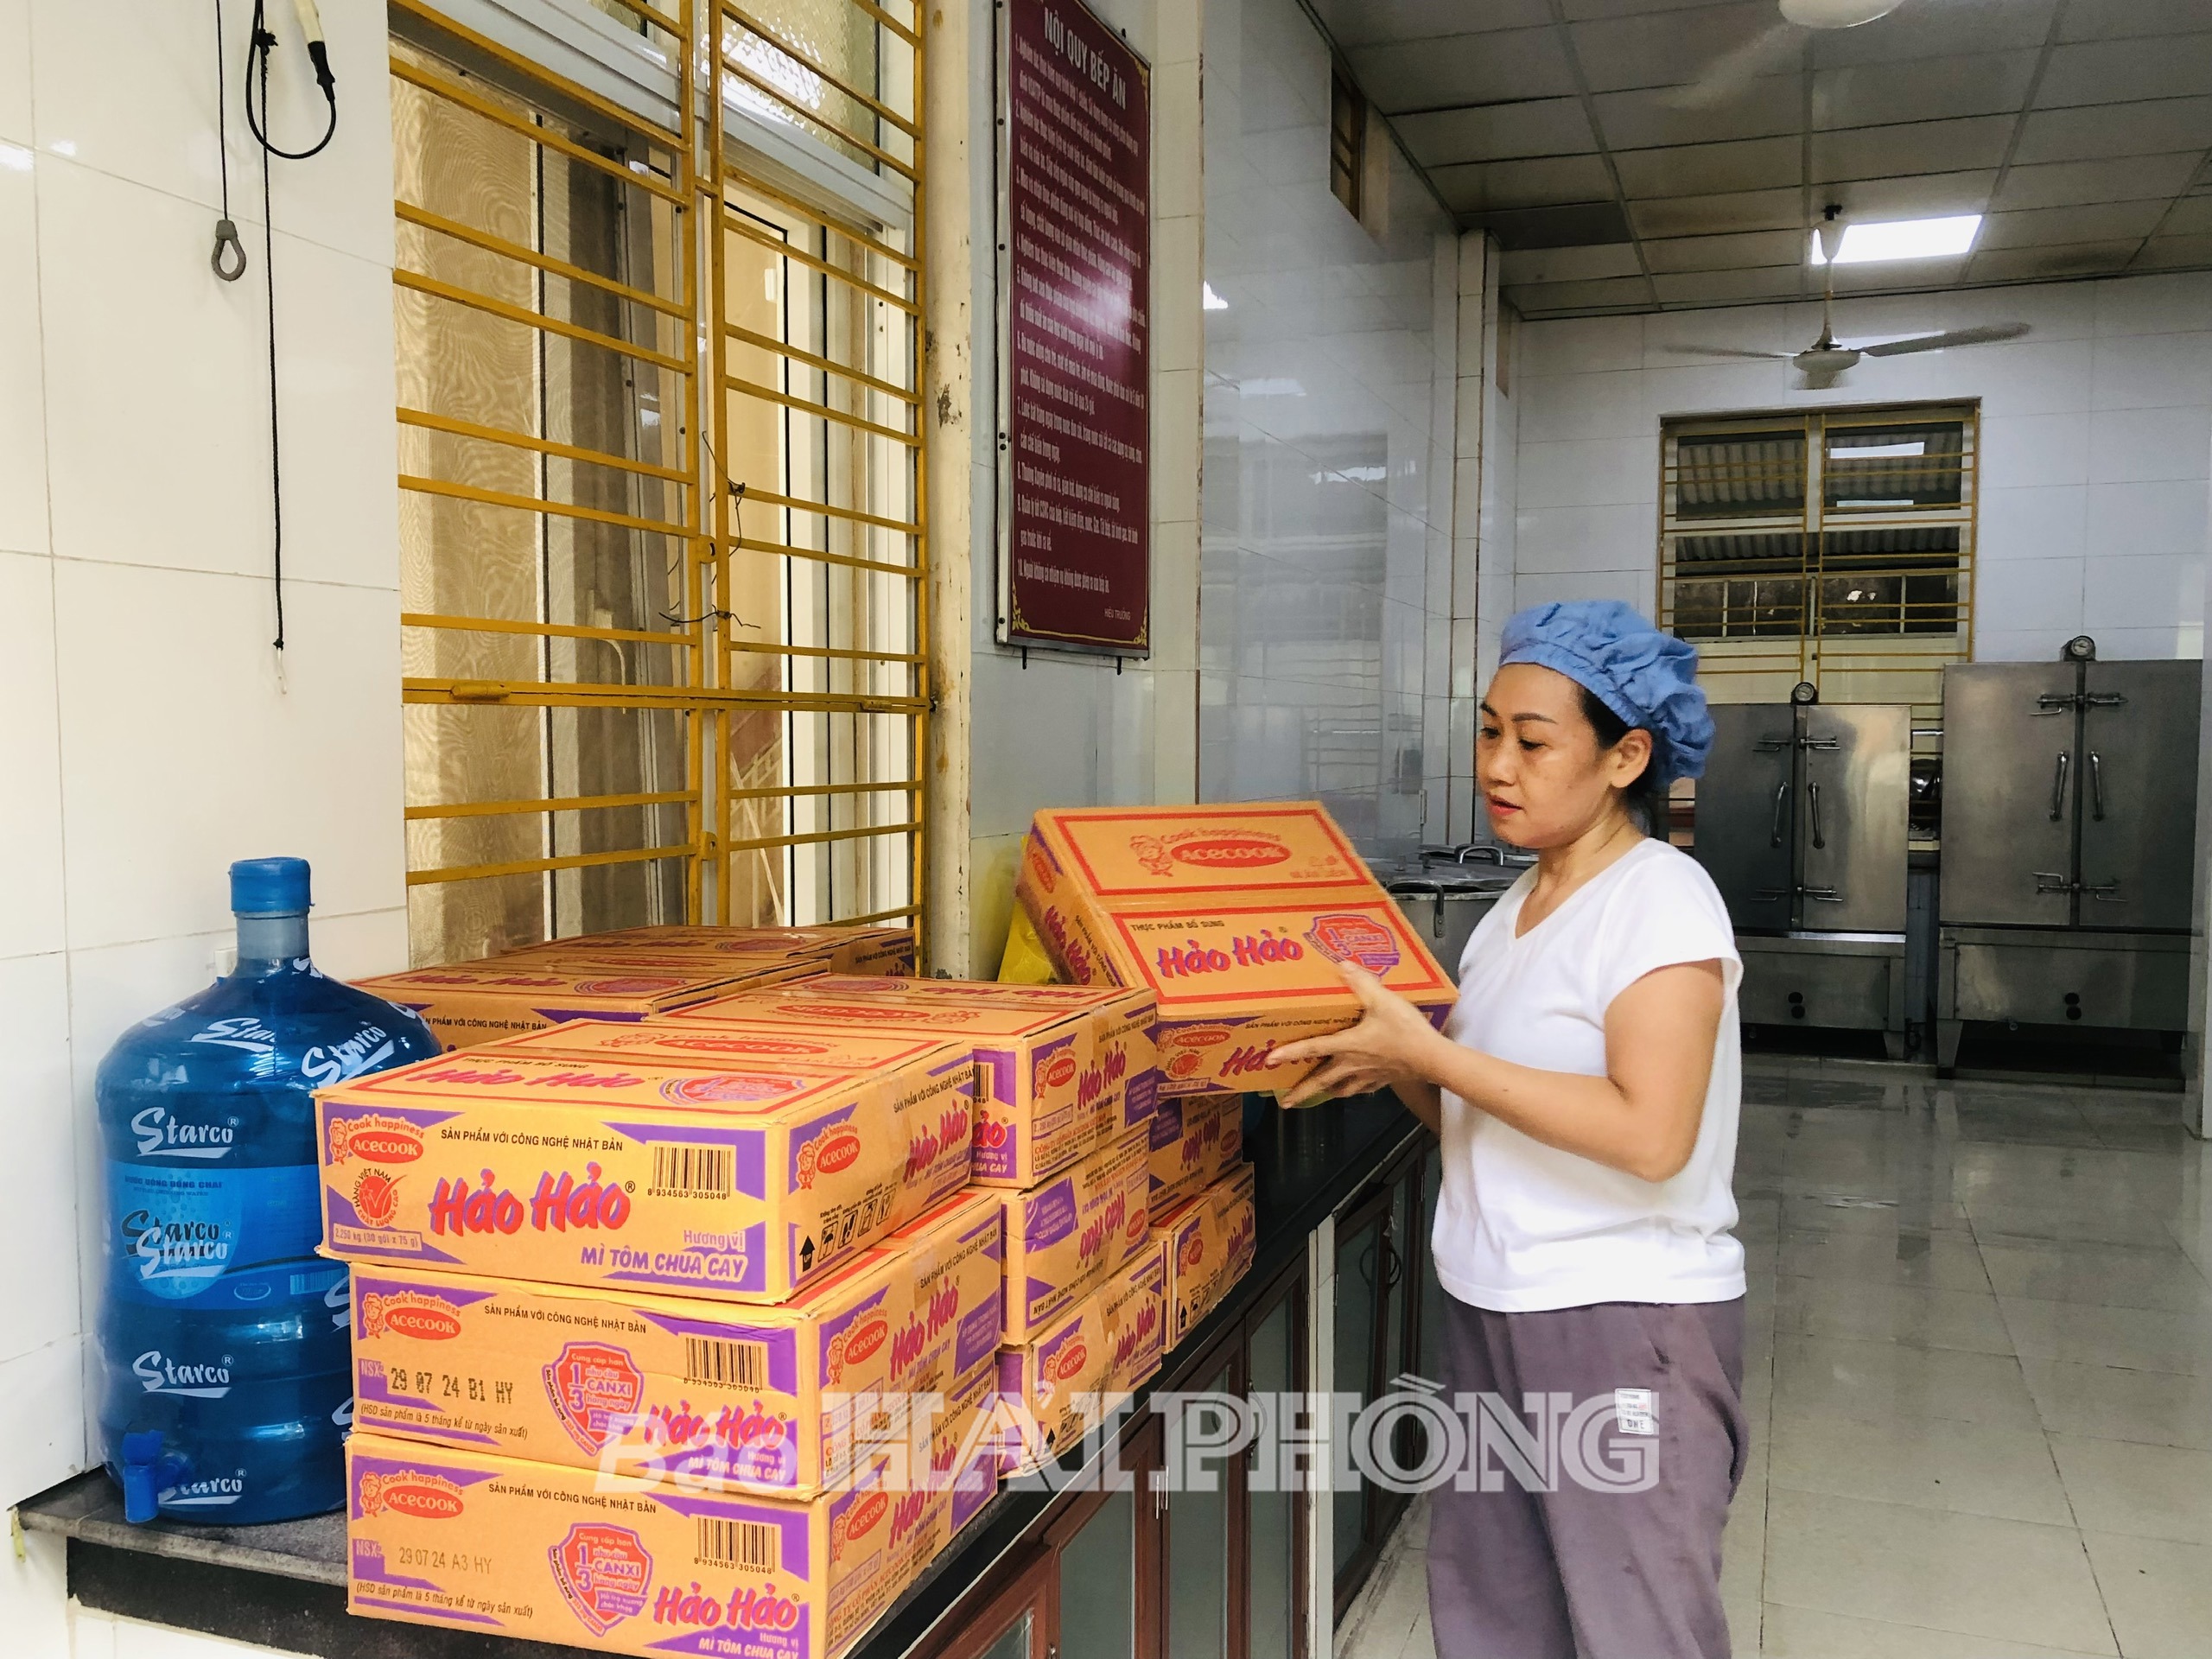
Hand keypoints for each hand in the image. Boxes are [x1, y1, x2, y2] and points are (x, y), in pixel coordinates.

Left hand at [1267, 962, 1448, 1108]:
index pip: (1311, 1048)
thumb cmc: (1405, 1030)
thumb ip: (1361, 983)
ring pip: (1340, 1088)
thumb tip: (1342, 966)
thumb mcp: (1382, 1000)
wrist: (1432, 1058)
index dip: (1289, 1052)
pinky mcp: (1383, 1081)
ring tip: (1317, 1096)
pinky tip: (1352, 1088)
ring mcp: (1367, 1076)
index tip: (1269, 1060)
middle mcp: (1352, 1064)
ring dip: (1325, 1092)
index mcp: (1347, 1044)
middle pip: (1321, 1080)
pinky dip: (1352, 1090)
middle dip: (1302, 1091)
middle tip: (1285, 1101)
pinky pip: (1361, 1089)